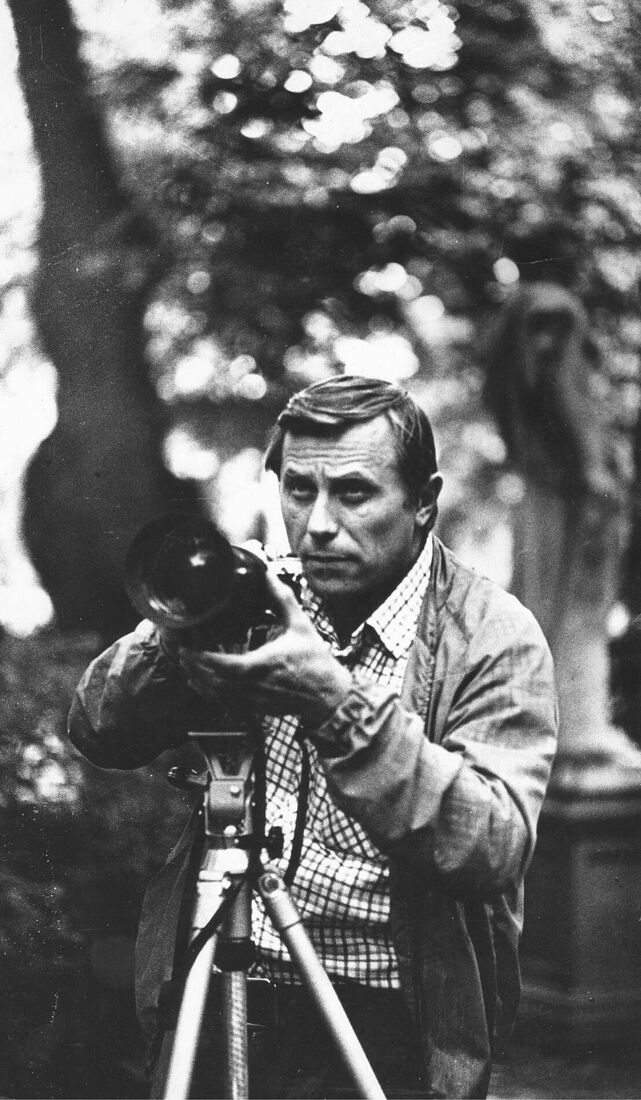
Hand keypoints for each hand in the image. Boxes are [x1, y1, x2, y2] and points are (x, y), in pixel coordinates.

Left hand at [176, 571, 351, 728]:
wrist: (329, 695)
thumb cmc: (316, 661)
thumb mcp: (301, 625)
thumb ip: (282, 599)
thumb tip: (268, 574)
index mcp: (266, 665)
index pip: (227, 667)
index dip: (204, 661)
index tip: (189, 649)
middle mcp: (257, 686)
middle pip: (214, 683)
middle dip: (194, 669)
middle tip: (182, 652)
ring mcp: (255, 700)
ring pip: (218, 696)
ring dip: (200, 682)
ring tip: (188, 665)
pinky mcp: (256, 708)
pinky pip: (227, 705)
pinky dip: (211, 694)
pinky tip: (202, 684)